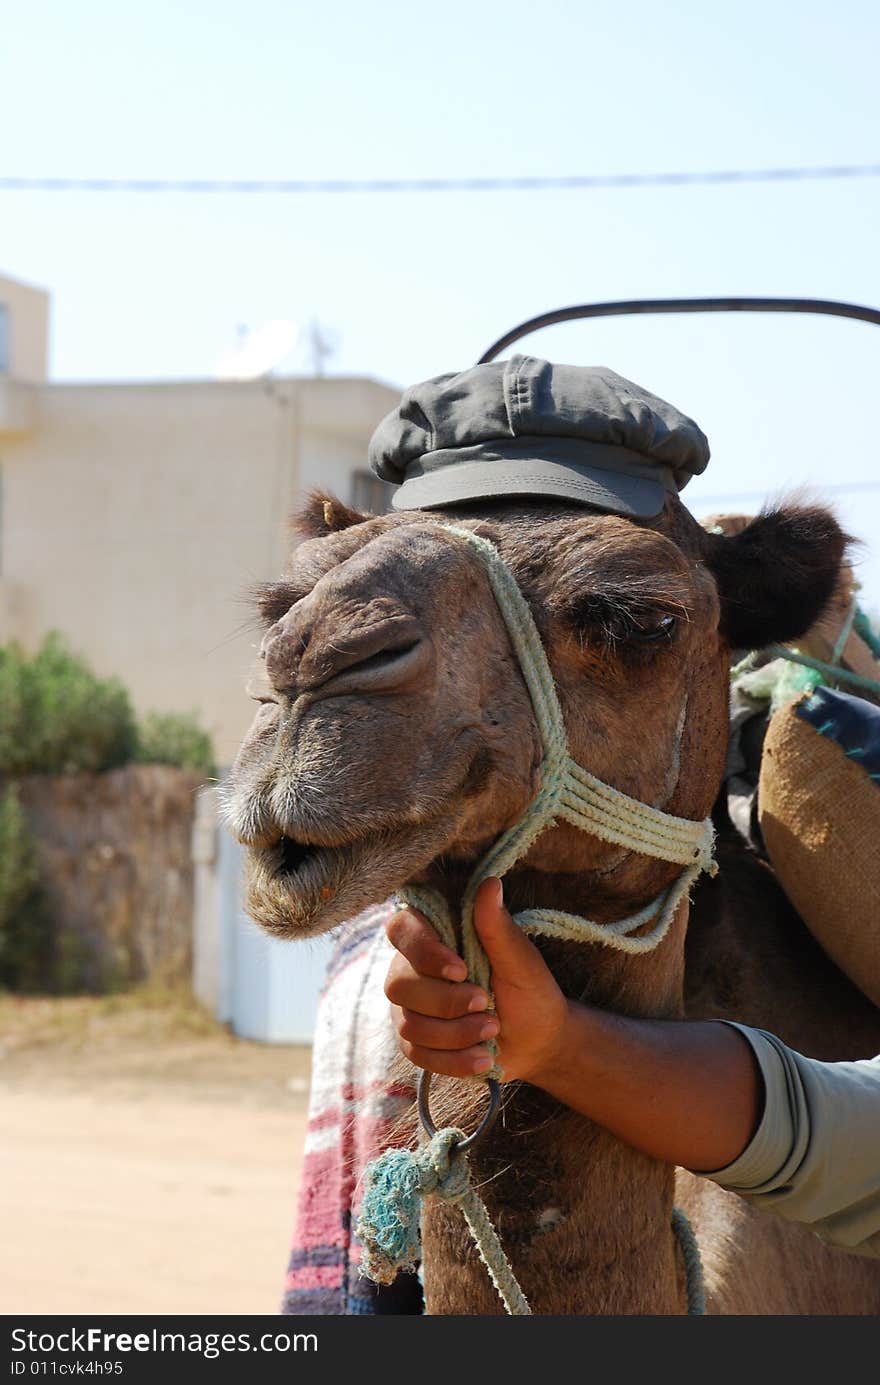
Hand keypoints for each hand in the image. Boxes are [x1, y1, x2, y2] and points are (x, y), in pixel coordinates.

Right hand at [384, 877, 569, 1082]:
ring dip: (455, 1034)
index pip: (400, 929)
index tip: (461, 969)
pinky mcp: (414, 1043)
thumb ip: (497, 926)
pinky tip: (481, 1059)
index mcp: (435, 936)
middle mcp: (412, 969)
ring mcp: (409, 1008)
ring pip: (408, 1024)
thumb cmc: (530, 991)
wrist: (537, 1041)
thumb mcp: (520, 960)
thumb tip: (490, 882)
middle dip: (447, 1002)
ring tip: (492, 1031)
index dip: (422, 951)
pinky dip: (453, 1060)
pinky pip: (417, 1055)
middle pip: (399, 984)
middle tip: (487, 1004)